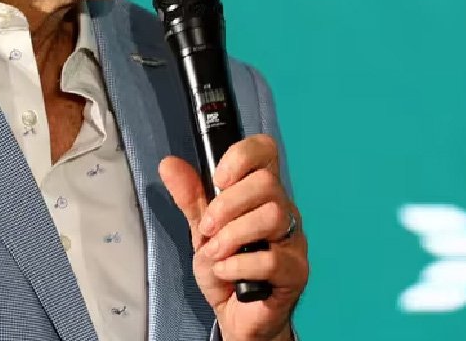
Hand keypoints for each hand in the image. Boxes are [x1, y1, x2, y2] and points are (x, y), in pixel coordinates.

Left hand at [159, 134, 307, 340]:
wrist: (236, 314)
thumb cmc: (226, 268)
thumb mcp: (202, 229)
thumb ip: (190, 198)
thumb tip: (170, 164)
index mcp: (262, 193)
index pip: (265, 151)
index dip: (241, 156)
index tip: (218, 181)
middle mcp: (283, 210)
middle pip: (266, 183)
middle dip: (226, 206)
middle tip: (208, 229)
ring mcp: (293, 241)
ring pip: (271, 216)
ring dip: (232, 235)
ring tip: (216, 252)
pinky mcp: (296, 272)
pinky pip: (270, 259)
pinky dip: (237, 265)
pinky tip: (226, 272)